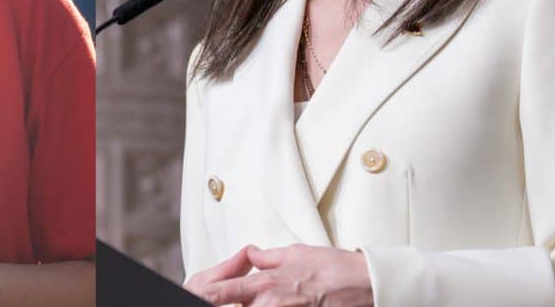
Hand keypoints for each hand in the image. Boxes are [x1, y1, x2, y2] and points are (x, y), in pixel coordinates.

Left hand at [186, 244, 372, 306]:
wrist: (362, 283)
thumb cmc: (331, 267)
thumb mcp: (294, 253)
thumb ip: (267, 258)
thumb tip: (251, 255)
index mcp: (265, 283)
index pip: (222, 293)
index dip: (205, 297)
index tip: (192, 295)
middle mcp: (270, 303)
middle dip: (236, 300)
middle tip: (243, 290)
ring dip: (258, 305)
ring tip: (269, 293)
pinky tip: (285, 300)